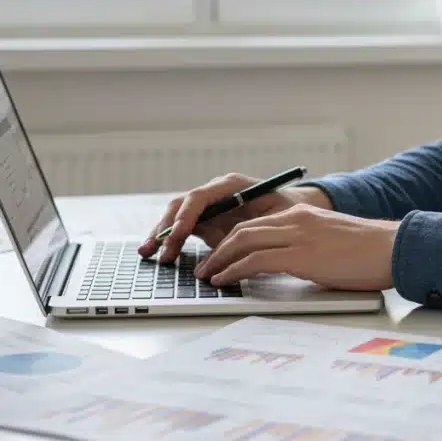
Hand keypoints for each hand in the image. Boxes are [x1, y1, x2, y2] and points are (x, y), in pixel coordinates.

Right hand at [138, 173, 331, 262]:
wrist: (294, 210)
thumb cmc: (288, 212)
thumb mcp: (277, 219)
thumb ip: (253, 231)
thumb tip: (233, 253)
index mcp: (232, 185)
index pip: (200, 197)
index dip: (186, 216)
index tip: (178, 235)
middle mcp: (216, 192)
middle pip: (182, 205)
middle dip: (166, 227)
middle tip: (156, 249)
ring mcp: (209, 206)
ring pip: (177, 216)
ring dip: (161, 234)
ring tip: (147, 253)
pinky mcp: (206, 220)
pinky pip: (183, 228)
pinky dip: (170, 241)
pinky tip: (159, 255)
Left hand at [194, 204, 397, 290]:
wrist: (392, 249)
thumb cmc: (369, 253)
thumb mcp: (331, 243)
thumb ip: (307, 248)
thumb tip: (290, 267)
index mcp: (302, 215)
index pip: (256, 224)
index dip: (232, 241)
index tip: (219, 256)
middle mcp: (295, 220)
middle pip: (243, 230)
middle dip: (219, 250)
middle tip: (205, 267)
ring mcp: (297, 235)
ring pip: (243, 242)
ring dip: (220, 261)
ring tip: (208, 277)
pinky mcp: (301, 255)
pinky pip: (255, 260)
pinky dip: (234, 270)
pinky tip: (225, 280)